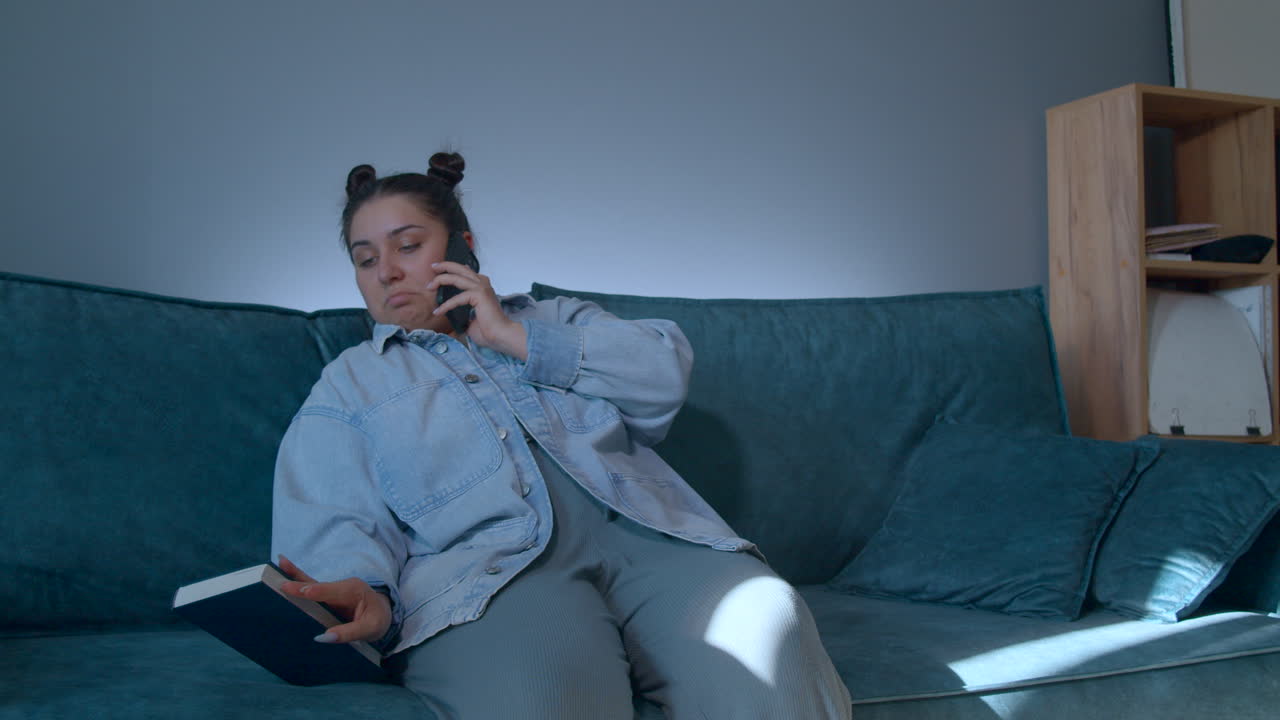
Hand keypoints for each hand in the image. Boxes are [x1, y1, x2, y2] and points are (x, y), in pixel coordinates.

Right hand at [276, 554, 391, 644]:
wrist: (383, 613)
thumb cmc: (378, 620)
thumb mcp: (370, 629)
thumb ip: (349, 633)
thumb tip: (323, 637)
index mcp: (353, 590)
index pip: (329, 591)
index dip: (311, 592)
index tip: (294, 590)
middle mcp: (342, 586)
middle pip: (317, 584)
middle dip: (298, 583)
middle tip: (278, 581)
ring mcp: (334, 590)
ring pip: (312, 584)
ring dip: (295, 580)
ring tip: (278, 568)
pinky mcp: (328, 596)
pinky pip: (312, 590)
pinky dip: (299, 585)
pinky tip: (285, 577)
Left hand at [429, 261, 528, 359]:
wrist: (501, 335)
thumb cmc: (488, 330)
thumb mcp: (470, 317)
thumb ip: (462, 311)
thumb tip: (451, 314)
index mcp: (483, 287)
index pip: (466, 272)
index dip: (453, 269)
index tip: (440, 270)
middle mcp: (483, 284)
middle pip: (460, 269)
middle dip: (445, 266)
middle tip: (433, 267)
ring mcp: (481, 288)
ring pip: (456, 277)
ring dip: (441, 280)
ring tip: (429, 286)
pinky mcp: (479, 295)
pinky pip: (457, 298)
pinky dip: (446, 305)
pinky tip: (438, 312)